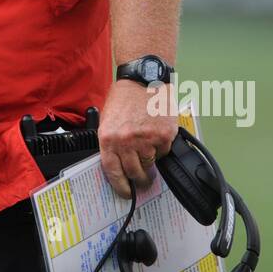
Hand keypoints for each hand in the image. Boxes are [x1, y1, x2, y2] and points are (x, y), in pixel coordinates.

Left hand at [98, 80, 177, 199]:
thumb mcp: (108, 120)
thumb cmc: (124, 97)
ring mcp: (146, 139)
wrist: (144, 78)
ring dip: (151, 161)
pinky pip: (164, 152)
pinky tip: (157, 133)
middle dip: (139, 179)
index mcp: (108, 138)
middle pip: (134, 172)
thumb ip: (112, 144)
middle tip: (143, 180)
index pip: (113, 172)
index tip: (126, 193)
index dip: (120, 187)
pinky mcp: (164, 135)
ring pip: (150, 164)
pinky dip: (162, 147)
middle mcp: (126, 141)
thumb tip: (119, 168)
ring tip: (148, 147)